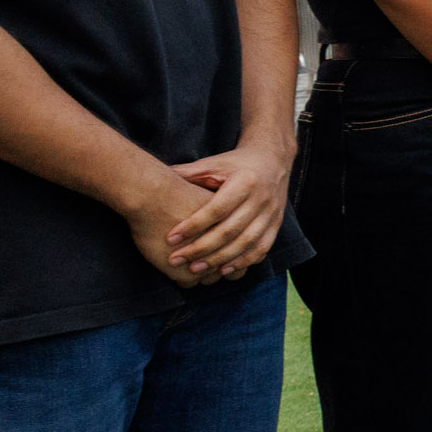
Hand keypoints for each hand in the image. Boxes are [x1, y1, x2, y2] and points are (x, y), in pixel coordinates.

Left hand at [142, 141, 287, 285]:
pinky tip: (224, 271)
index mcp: (245, 181)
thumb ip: (188, 174)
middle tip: (177, 260)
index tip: (170, 238)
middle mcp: (261, 198)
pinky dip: (243, 262)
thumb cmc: (234, 164)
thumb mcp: (213, 165)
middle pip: (230, 230)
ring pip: (246, 243)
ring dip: (220, 259)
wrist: (273, 160)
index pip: (216, 209)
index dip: (193, 225)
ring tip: (196, 269)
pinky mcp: (276, 225)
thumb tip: (155, 177)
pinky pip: (261, 249)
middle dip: (202, 248)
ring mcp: (271, 214)